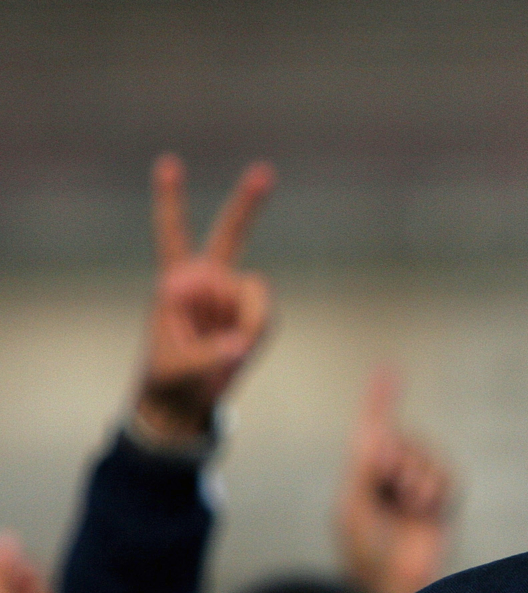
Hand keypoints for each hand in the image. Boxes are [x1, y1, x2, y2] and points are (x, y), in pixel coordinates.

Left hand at [136, 154, 274, 444]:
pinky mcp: (256, 314)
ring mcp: (234, 296)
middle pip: (230, 236)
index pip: (172, 234)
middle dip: (247, 205)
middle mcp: (207, 280)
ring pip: (250, 291)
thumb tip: (240, 344)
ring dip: (240, 320)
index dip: (172, 200)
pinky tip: (238, 347)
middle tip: (265, 171)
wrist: (187, 400)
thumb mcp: (175, 370)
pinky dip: (255, 331)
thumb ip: (206, 355)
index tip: (169, 162)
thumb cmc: (168, 379)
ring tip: (220, 346)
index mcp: (172, 283)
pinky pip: (265, 312)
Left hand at [337, 367, 454, 592]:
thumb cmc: (366, 553)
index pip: (372, 429)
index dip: (380, 398)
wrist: (394, 584)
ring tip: (408, 502)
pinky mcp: (442, 501)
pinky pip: (446, 476)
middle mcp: (391, 476)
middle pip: (401, 440)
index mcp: (362, 475)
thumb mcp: (353, 508)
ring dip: (417, 475)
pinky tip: (425, 509)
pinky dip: (436, 489)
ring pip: (426, 456)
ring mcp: (418, 488)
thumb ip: (363, 468)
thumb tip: (377, 431)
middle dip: (397, 456)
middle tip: (388, 481)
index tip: (388, 369)